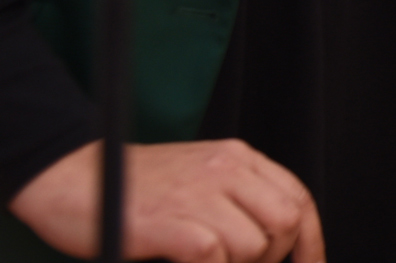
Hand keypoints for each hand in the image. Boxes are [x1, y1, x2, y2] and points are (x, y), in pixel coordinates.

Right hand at [8, 139, 322, 262]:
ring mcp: (198, 194)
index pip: (298, 197)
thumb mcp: (196, 179)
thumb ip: (234, 199)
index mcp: (236, 157)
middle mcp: (225, 169)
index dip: (310, 240)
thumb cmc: (131, 188)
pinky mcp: (170, 222)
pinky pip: (214, 257)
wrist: (70, 177)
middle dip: (274, 257)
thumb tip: (271, 244)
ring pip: (254, 244)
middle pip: (286, 221)